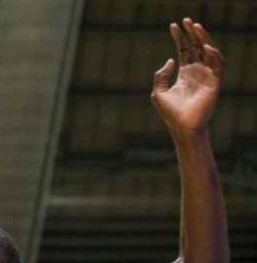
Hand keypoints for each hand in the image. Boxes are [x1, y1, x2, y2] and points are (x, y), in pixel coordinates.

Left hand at [151, 18, 223, 135]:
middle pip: (196, 47)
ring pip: (209, 51)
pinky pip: (218, 64)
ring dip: (203, 38)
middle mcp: (197, 72)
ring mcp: (207, 76)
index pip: (184, 50)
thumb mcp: (159, 93)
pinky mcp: (215, 82)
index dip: (180, 38)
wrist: (182, 127)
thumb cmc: (170, 113)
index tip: (173, 26)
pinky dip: (213, 54)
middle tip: (186, 21)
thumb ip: (161, 76)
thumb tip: (170, 60)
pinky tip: (204, 47)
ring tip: (195, 27)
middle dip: (192, 33)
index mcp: (185, 73)